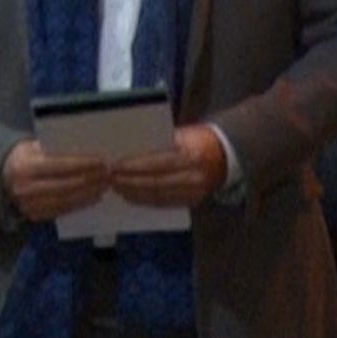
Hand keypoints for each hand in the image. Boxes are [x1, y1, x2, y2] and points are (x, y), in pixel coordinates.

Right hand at [1, 138, 110, 221]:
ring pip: (66, 200)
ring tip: (105, 186)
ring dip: (89, 194)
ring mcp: (29, 205)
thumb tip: (86, 150)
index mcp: (26, 167)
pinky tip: (93, 197)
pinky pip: (62, 210)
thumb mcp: (34, 146)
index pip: (61, 166)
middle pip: (66, 185)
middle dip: (91, 179)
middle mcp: (26, 188)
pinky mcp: (34, 215)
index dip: (84, 164)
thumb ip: (55, 149)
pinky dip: (80, 204)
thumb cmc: (24, 156)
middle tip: (109, 174)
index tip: (103, 161)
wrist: (2, 176)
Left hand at [110, 124, 227, 208]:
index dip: (134, 167)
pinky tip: (131, 196)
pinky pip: (164, 203)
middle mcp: (193, 176)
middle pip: (155, 183)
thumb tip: (130, 151)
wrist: (224, 154)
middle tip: (111, 179)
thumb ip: (158, 143)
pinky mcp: (191, 201)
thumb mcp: (181, 134)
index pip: (157, 163)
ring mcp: (194, 192)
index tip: (115, 166)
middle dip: (130, 182)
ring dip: (134, 193)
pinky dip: (145, 200)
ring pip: (157, 196)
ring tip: (117, 188)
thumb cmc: (198, 139)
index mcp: (190, 155)